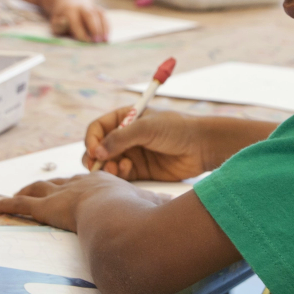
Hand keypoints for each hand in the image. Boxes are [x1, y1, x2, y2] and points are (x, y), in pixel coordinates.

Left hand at [0, 173, 160, 231]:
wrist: (119, 215)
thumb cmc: (138, 214)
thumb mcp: (151, 208)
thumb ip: (156, 208)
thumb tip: (172, 210)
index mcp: (104, 185)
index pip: (87, 182)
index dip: (79, 184)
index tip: (76, 186)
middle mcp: (81, 184)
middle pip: (60, 182)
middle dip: (50, 184)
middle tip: (40, 186)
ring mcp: (62, 195)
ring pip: (38, 190)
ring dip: (25, 192)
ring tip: (13, 195)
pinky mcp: (46, 208)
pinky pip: (22, 205)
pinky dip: (7, 205)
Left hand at [49, 0, 107, 42]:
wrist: (70, 2)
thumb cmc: (63, 19)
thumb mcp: (56, 23)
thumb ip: (59, 25)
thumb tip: (64, 22)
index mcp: (69, 11)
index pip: (76, 21)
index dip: (80, 31)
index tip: (85, 41)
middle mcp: (82, 8)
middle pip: (90, 16)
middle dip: (94, 28)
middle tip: (96, 41)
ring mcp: (92, 8)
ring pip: (100, 15)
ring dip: (103, 28)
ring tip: (105, 40)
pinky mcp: (99, 10)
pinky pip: (105, 17)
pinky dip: (107, 27)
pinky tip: (108, 38)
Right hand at [84, 107, 208, 180]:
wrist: (202, 147)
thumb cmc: (177, 129)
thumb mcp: (147, 128)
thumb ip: (120, 138)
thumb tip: (96, 152)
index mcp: (125, 118)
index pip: (98, 128)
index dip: (91, 139)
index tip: (93, 151)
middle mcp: (125, 136)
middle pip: (98, 148)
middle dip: (95, 157)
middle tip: (98, 165)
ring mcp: (132, 154)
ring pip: (107, 164)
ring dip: (106, 167)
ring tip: (117, 168)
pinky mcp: (140, 171)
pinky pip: (120, 175)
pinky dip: (118, 174)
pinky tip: (127, 170)